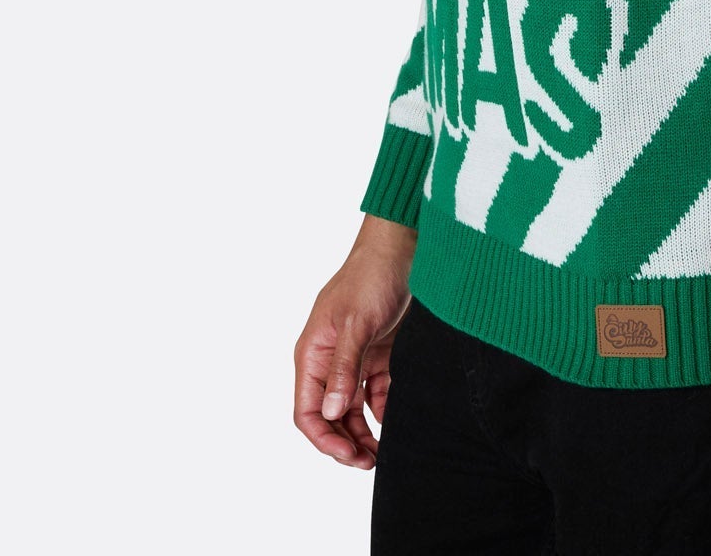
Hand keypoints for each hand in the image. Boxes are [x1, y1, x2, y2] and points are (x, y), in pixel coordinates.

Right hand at [293, 216, 416, 468]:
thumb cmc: (371, 277)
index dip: (324, 438)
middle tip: (370, 462)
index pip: (307, 411)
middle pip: (330, 415)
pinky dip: (382, 409)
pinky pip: (375, 392)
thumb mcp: (357, 323)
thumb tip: (332, 412)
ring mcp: (353, 358)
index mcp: (313, 353)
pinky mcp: (377, 354)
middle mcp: (329, 360)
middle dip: (346, 442)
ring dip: (364, 432)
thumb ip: (344, 369)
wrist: (403, 248)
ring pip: (352, 409)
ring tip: (382, 452)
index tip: (349, 456)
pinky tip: (394, 421)